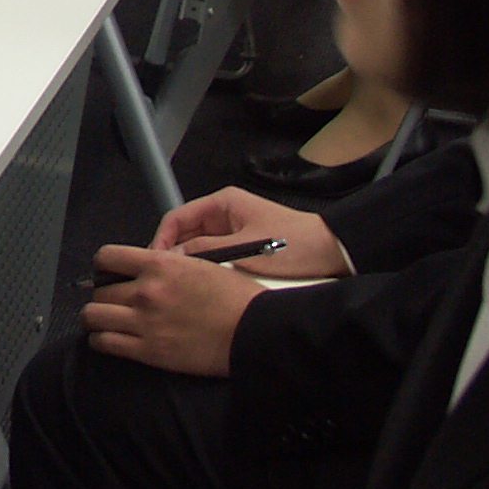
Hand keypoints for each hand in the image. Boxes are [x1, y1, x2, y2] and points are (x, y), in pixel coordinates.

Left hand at [80, 246, 266, 376]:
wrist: (254, 332)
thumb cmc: (237, 300)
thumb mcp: (201, 265)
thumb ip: (167, 266)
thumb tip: (147, 268)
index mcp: (160, 266)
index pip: (107, 257)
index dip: (104, 265)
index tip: (107, 271)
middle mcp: (146, 292)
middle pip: (99, 289)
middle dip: (103, 294)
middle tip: (112, 300)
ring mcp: (144, 322)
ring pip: (93, 316)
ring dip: (95, 317)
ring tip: (102, 320)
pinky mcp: (148, 351)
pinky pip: (105, 344)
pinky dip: (100, 341)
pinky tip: (107, 339)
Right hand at [153, 186, 348, 278]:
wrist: (333, 254)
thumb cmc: (294, 245)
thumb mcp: (246, 249)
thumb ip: (207, 251)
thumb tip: (174, 258)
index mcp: (223, 203)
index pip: (177, 217)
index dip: (162, 239)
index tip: (155, 262)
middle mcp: (224, 214)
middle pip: (186, 233)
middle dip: (175, 254)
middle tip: (166, 278)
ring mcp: (233, 231)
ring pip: (199, 247)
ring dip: (192, 263)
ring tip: (182, 284)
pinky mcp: (242, 248)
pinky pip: (215, 257)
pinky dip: (207, 269)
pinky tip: (203, 285)